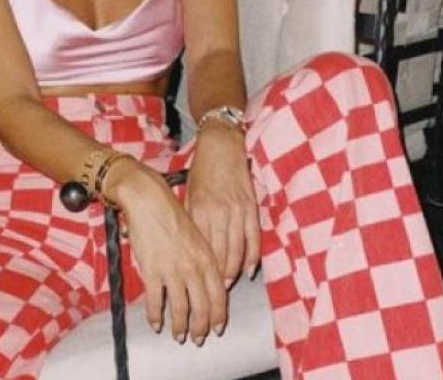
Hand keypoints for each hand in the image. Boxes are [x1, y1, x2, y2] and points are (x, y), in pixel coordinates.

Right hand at [105, 160, 226, 345]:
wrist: (150, 202)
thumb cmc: (173, 216)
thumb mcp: (197, 237)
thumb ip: (204, 261)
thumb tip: (207, 284)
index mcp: (207, 258)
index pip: (218, 295)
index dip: (218, 316)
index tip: (217, 328)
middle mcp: (193, 268)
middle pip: (201, 307)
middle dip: (201, 327)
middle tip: (198, 339)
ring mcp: (172, 271)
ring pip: (180, 309)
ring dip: (180, 327)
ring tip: (179, 337)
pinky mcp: (152, 272)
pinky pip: (155, 302)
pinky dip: (155, 317)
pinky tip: (156, 325)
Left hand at [185, 124, 259, 289]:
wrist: (221, 146)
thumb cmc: (202, 171)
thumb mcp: (189, 193)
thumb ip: (191, 219)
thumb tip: (189, 245)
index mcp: (200, 210)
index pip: (203, 248)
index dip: (202, 270)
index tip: (199, 286)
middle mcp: (219, 213)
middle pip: (220, 254)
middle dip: (218, 277)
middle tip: (215, 295)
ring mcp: (238, 211)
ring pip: (237, 250)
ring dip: (234, 271)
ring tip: (229, 286)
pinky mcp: (251, 207)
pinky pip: (253, 238)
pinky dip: (252, 256)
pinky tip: (249, 269)